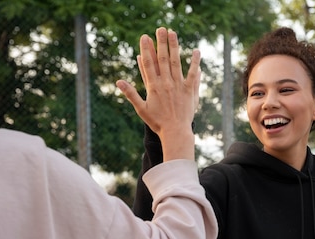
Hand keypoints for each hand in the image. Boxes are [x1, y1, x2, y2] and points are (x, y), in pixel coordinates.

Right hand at [117, 27, 200, 160]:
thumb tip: (118, 82)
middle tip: (160, 29)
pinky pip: (193, 75)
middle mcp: (166, 84)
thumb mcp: (141, 108)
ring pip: (176, 63)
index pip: (148, 64)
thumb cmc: (157, 122)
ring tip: (173, 33)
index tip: (144, 37)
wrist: (175, 133)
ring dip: (175, 47)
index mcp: (154, 87)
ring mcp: (179, 86)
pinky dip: (195, 63)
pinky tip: (196, 52)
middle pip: (162, 59)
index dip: (146, 50)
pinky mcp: (190, 91)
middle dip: (161, 43)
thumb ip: (131, 93)